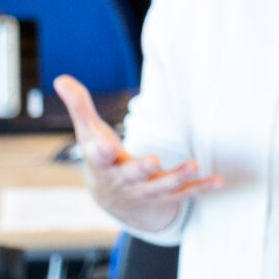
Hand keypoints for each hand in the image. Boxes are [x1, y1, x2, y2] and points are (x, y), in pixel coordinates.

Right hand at [54, 75, 219, 233]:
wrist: (113, 199)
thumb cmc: (101, 157)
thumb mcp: (88, 133)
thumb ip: (79, 106)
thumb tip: (61, 79)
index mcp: (103, 164)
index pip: (98, 157)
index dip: (100, 151)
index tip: (104, 144)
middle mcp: (125, 181)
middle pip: (133, 175)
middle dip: (142, 169)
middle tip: (152, 162)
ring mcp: (147, 191)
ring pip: (162, 187)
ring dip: (178, 177)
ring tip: (193, 165)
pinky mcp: (166, 196)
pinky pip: (185, 194)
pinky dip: (201, 188)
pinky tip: (218, 180)